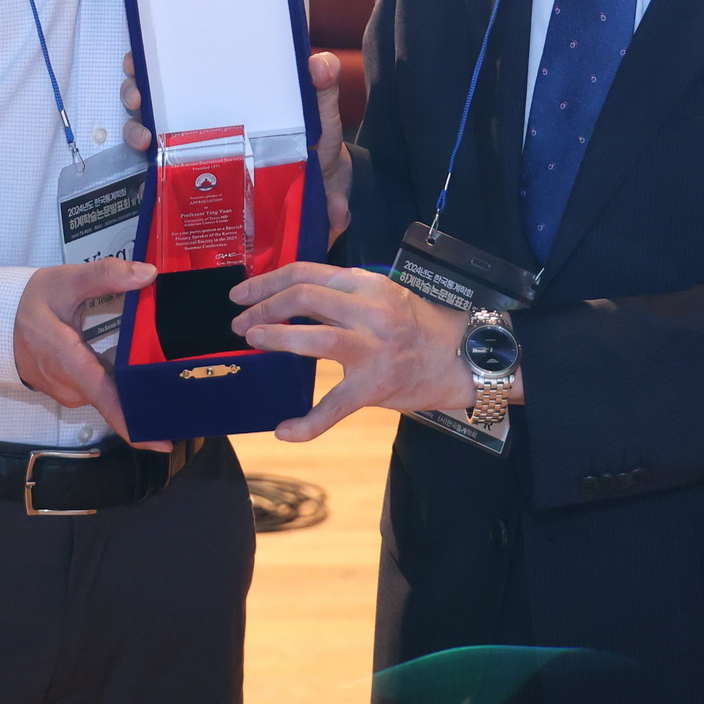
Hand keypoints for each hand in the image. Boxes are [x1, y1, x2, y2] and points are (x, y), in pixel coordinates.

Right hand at [14, 257, 157, 441]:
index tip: (161, 442)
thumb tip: (147, 274)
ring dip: (134, 391)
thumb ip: (106, 275)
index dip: (130, 422)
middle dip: (147, 404)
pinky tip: (140, 371)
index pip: (103, 396)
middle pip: (114, 401)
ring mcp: (67, 391)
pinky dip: (119, 385)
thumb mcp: (66, 280)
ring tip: (170, 383)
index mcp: (67, 359)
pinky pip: (100, 392)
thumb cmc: (32, 301)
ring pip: (108, 396)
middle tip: (186, 400)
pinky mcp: (69, 391)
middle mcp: (68, 384)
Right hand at [120, 52, 349, 242]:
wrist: (318, 200)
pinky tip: (147, 166)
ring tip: (143, 138)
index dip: (156, 56)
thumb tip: (320, 64)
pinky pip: (160, 171)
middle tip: (137, 96)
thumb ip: (322, 92)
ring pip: (150, 128)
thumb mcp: (321, 118)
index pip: (186, 66)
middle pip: (157, 94)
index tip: (140, 57)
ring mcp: (195, 148)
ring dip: (135, 127)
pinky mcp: (192, 181)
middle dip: (136, 88)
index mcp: (230, 93)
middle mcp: (206, 116)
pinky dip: (147, 168)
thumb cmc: (316, 150)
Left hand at [227, 264, 470, 442]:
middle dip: (264, 308)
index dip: (267, 282)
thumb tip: (292, 298)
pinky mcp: (376, 387)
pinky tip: (284, 430)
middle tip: (241, 323)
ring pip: (315, 340)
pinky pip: (335, 407)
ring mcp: (374, 349)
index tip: (242, 294)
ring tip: (253, 341)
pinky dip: (307, 423)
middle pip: (304, 298)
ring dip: (276, 338)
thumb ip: (343, 294)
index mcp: (368, 285)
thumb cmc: (420, 325)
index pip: (306, 273)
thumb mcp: (383, 295)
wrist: (463, 358)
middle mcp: (370, 311)